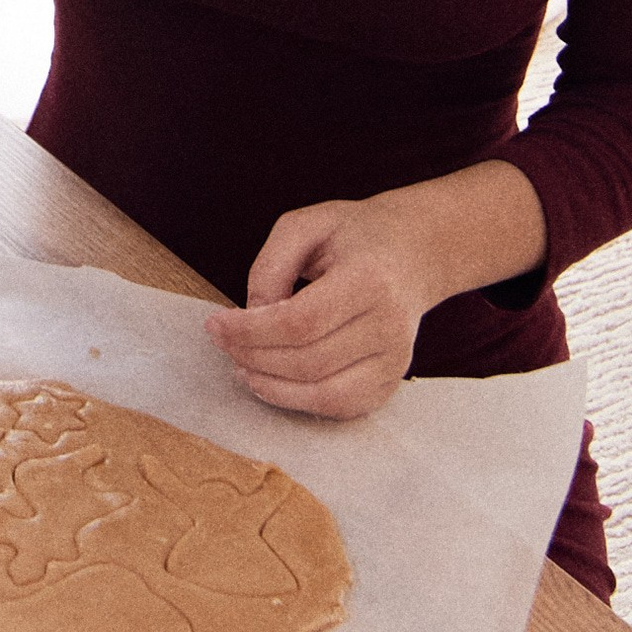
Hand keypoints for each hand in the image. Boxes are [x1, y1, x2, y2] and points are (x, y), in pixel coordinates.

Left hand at [205, 159, 545, 421]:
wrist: (416, 252)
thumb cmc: (358, 236)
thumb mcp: (308, 224)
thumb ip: (271, 264)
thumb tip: (252, 314)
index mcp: (370, 279)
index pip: (301, 322)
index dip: (250, 330)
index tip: (215, 323)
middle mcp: (389, 325)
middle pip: (308, 361)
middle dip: (252, 356)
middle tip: (223, 339)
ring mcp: (395, 359)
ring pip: (324, 394)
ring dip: (270, 385)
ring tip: (242, 363)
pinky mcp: (391, 381)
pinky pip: (341, 408)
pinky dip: (300, 401)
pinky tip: (273, 381)